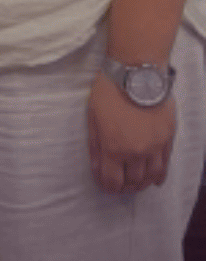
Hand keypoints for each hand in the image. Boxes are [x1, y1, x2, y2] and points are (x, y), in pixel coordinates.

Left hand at [87, 71, 174, 193]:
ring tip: (135, 182)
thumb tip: (97, 168)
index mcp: (114, 148)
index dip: (107, 186)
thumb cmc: (109, 91)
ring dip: (142, 183)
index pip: (112, 181)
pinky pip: (165, 165)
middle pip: (133, 182)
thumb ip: (95, 145)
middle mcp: (136, 153)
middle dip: (124, 186)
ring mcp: (155, 147)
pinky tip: (154, 179)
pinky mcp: (168, 139)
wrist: (137, 73)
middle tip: (120, 184)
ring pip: (151, 177)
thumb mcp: (92, 116)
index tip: (105, 184)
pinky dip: (159, 175)